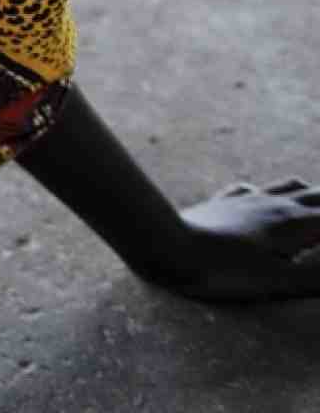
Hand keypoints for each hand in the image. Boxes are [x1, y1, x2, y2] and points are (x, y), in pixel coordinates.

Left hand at [144, 179, 319, 302]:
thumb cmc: (222, 272)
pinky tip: (263, 200)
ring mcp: (246, 199)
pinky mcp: (221, 203)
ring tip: (317, 209)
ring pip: (291, 186)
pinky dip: (271, 194)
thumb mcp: (279, 282)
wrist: (163, 245)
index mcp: (294, 223)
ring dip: (312, 195)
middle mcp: (274, 203)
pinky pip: (252, 189)